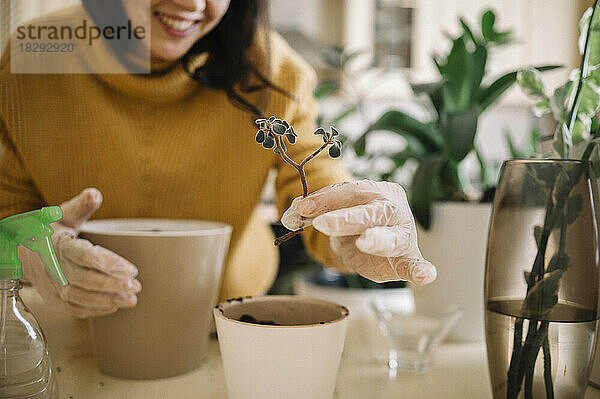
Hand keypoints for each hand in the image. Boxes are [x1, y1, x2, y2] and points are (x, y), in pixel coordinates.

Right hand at [20, 188, 140, 317]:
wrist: (23, 250)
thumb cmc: (49, 230)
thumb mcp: (64, 214)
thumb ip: (82, 206)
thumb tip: (94, 194)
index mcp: (59, 244)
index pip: (84, 255)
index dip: (109, 263)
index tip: (131, 269)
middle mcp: (54, 266)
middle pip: (84, 279)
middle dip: (113, 285)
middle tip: (135, 286)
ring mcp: (52, 284)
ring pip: (80, 297)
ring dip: (107, 300)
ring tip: (130, 299)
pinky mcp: (53, 297)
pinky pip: (73, 308)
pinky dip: (94, 310)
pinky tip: (113, 306)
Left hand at [281, 180, 436, 284]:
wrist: (370, 242)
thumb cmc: (353, 222)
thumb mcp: (333, 212)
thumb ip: (314, 211)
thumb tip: (291, 214)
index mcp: (376, 192)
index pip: (350, 192)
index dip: (325, 200)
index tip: (302, 209)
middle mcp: (393, 210)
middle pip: (370, 212)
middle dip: (346, 219)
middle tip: (324, 224)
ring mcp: (403, 235)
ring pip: (392, 238)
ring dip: (377, 240)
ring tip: (365, 242)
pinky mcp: (407, 260)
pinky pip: (416, 266)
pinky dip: (422, 271)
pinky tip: (426, 275)